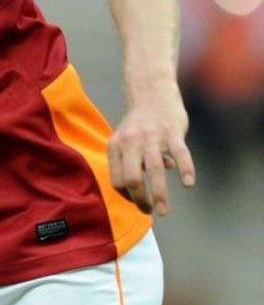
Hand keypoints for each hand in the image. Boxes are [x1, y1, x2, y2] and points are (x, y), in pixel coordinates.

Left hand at [108, 81, 195, 215]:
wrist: (152, 92)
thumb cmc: (140, 123)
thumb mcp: (127, 141)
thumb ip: (133, 162)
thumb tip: (150, 184)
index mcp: (116, 145)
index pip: (117, 179)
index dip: (127, 196)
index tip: (138, 203)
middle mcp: (131, 142)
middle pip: (132, 179)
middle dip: (141, 200)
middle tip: (151, 212)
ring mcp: (152, 136)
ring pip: (155, 171)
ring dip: (159, 195)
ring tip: (164, 211)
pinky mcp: (172, 132)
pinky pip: (180, 154)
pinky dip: (185, 170)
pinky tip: (188, 183)